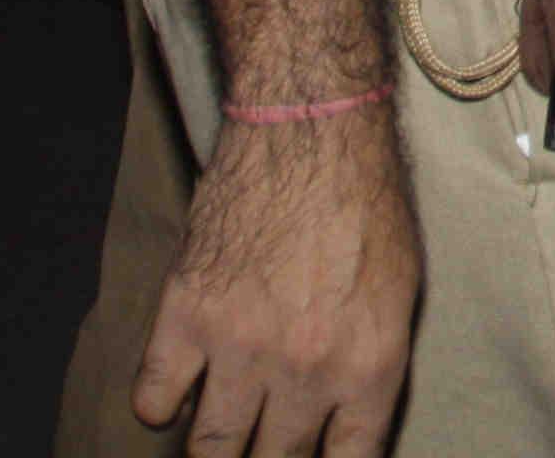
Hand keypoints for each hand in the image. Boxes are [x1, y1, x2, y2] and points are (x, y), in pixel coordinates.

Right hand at [133, 107, 419, 455]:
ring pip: (210, 449)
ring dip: (214, 450)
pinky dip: (160, 405)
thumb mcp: (400, 291)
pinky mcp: (186, 315)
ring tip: (220, 438)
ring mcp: (240, 348)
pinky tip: (177, 394)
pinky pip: (154, 398)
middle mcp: (305, 371)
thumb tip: (346, 419)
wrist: (312, 129)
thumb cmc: (367, 200)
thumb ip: (371, 365)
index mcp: (369, 367)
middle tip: (261, 448)